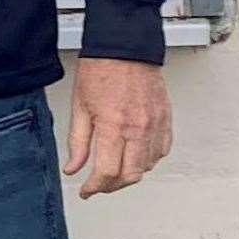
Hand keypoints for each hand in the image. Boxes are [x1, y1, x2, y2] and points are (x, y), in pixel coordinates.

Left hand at [62, 57, 172, 198]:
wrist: (125, 47)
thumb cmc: (101, 70)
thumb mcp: (79, 106)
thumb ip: (78, 142)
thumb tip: (73, 168)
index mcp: (114, 125)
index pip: (107, 172)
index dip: (95, 187)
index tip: (86, 190)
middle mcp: (139, 129)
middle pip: (131, 175)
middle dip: (112, 186)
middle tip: (99, 184)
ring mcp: (155, 125)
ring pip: (148, 166)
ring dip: (130, 174)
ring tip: (114, 170)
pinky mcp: (166, 120)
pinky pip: (162, 151)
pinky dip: (148, 160)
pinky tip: (135, 156)